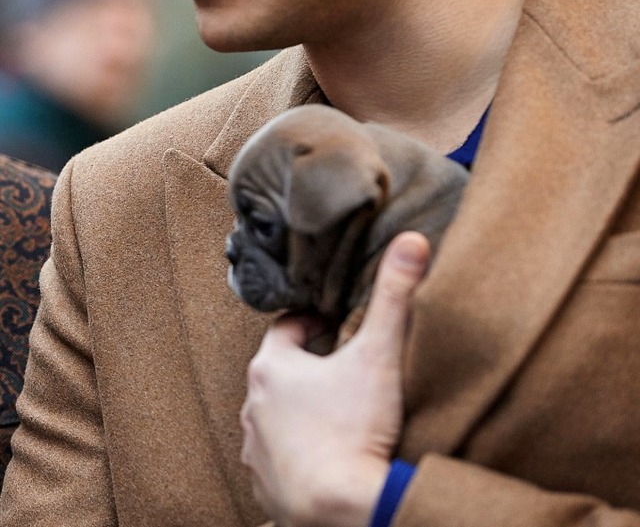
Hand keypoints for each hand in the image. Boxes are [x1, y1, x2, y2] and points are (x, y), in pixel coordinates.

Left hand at [240, 231, 430, 526]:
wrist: (345, 509)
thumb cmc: (358, 428)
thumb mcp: (379, 353)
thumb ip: (395, 294)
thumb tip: (412, 239)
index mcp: (272, 367)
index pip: (287, 327)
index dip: (313, 322)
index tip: (335, 324)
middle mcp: (254, 406)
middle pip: (279, 372)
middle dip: (308, 366)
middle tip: (342, 366)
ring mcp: (256, 450)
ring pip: (275, 416)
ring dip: (299, 411)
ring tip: (337, 412)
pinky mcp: (264, 487)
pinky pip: (277, 458)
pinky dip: (297, 452)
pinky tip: (326, 454)